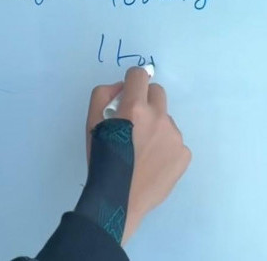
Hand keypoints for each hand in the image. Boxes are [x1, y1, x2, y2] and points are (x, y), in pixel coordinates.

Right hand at [86, 67, 191, 243]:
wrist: (119, 199)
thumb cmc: (101, 160)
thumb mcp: (90, 124)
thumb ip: (102, 95)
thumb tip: (121, 87)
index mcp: (135, 108)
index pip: (140, 75)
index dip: (131, 80)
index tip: (126, 92)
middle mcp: (159, 118)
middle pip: (157, 92)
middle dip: (144, 99)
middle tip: (132, 120)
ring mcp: (175, 137)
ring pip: (165, 118)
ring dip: (154, 125)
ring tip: (140, 148)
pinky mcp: (184, 154)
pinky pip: (174, 140)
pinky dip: (163, 145)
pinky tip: (151, 161)